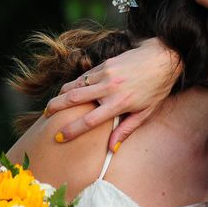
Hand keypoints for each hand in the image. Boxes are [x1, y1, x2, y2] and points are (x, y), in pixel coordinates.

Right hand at [45, 38, 180, 148]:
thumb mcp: (145, 112)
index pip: (89, 121)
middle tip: (45, 116)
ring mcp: (105, 74)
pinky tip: (69, 91)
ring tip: (52, 104)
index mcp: (119, 104)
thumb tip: (112, 148)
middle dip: (55, 108)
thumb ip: (126, 129)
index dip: (72, 130)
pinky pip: (85, 76)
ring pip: (75, 85)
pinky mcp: (105, 64)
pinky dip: (74, 84)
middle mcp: (109, 89)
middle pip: (74, 99)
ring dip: (61, 95)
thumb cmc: (156, 88)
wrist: (162, 58)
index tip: (59, 137)